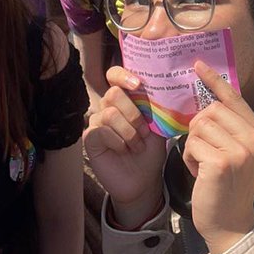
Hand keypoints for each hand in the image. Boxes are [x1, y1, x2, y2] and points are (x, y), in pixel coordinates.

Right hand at [83, 66, 166, 228]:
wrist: (143, 178)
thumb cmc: (149, 150)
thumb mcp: (157, 125)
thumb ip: (153, 106)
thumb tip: (162, 88)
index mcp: (125, 99)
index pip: (115, 75)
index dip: (123, 75)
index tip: (138, 84)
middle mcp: (108, 106)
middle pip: (114, 93)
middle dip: (134, 114)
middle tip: (144, 132)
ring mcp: (97, 121)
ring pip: (110, 113)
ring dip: (129, 132)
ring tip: (137, 145)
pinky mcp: (90, 138)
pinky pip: (102, 131)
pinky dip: (118, 142)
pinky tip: (123, 150)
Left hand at [184, 61, 253, 253]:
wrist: (231, 224)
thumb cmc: (229, 186)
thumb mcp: (238, 152)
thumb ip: (229, 127)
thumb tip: (206, 100)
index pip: (234, 98)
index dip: (214, 81)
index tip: (198, 65)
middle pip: (211, 110)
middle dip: (198, 128)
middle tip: (203, 151)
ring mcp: (240, 151)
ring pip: (199, 126)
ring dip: (192, 144)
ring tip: (201, 164)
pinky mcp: (221, 163)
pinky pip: (192, 144)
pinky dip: (188, 158)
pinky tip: (198, 173)